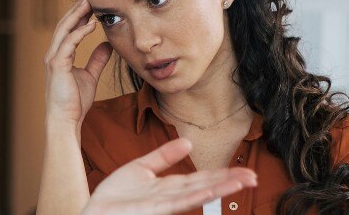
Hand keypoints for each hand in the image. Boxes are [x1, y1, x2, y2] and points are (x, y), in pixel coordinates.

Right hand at [44, 0, 113, 124]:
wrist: (66, 120)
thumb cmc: (75, 102)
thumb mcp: (90, 76)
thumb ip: (97, 60)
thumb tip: (107, 45)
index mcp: (60, 55)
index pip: (69, 29)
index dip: (79, 15)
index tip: (92, 2)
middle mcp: (54, 54)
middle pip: (65, 24)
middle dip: (77, 8)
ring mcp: (53, 59)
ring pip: (64, 29)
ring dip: (77, 14)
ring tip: (89, 2)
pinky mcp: (57, 65)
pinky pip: (68, 43)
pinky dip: (79, 32)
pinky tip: (91, 24)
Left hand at [83, 138, 257, 214]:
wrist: (94, 213)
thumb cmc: (114, 197)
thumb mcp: (141, 168)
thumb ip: (164, 156)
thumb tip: (188, 142)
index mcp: (169, 187)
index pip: (201, 178)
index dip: (222, 174)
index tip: (243, 171)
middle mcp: (171, 197)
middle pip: (206, 186)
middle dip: (229, 182)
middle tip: (253, 177)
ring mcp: (165, 204)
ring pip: (198, 193)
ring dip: (222, 188)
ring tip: (244, 181)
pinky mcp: (155, 209)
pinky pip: (179, 201)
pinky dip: (197, 195)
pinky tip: (213, 190)